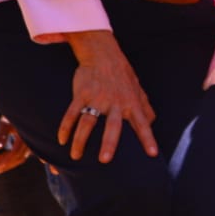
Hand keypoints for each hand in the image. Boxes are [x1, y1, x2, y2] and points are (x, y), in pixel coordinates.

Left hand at [0, 118, 30, 173]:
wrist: (28, 108)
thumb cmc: (14, 114)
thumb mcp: (5, 122)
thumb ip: (1, 135)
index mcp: (23, 136)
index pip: (14, 153)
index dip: (5, 162)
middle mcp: (31, 139)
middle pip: (20, 157)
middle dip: (8, 165)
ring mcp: (34, 140)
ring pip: (25, 155)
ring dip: (14, 162)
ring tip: (4, 164)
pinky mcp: (34, 140)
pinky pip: (31, 152)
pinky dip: (23, 157)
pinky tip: (28, 160)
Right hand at [59, 30, 156, 161]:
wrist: (104, 54)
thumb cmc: (123, 77)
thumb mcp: (139, 91)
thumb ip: (146, 108)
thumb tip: (153, 124)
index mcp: (132, 104)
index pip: (143, 125)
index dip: (148, 139)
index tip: (153, 154)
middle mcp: (116, 103)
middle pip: (112, 126)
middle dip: (109, 143)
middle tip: (104, 160)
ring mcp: (97, 98)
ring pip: (87, 122)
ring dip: (80, 140)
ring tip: (75, 156)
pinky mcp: (81, 94)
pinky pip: (71, 113)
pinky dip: (65, 127)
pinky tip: (62, 140)